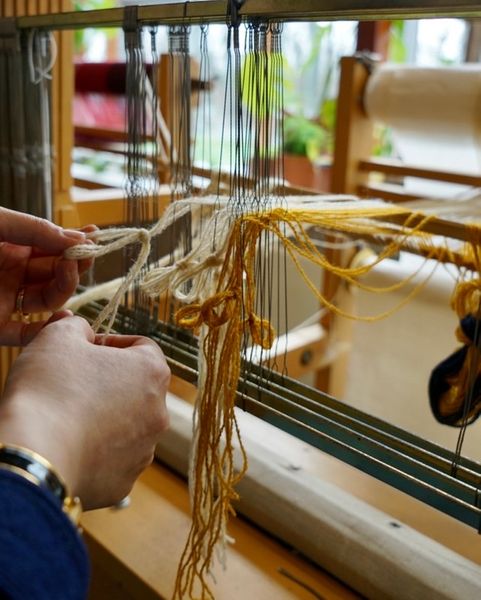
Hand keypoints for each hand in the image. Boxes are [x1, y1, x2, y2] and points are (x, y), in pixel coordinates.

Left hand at [0, 207, 91, 345]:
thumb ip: (35, 229)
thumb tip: (78, 239)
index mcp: (11, 249)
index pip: (52, 250)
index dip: (74, 245)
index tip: (94, 238)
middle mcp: (11, 275)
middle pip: (55, 276)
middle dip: (74, 265)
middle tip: (85, 254)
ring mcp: (4, 300)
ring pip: (47, 301)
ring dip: (66, 287)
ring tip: (69, 268)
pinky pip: (22, 334)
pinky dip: (45, 330)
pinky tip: (63, 316)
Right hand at [0, 316, 169, 509]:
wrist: (33, 454)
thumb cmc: (49, 389)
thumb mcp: (58, 337)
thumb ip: (76, 326)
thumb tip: (81, 330)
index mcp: (152, 372)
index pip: (142, 346)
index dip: (111, 343)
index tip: (85, 349)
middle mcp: (158, 413)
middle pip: (136, 388)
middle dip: (108, 382)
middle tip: (72, 382)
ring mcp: (143, 451)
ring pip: (126, 425)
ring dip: (104, 418)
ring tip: (67, 416)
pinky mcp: (123, 483)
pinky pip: (112, 460)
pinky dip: (95, 452)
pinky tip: (69, 445)